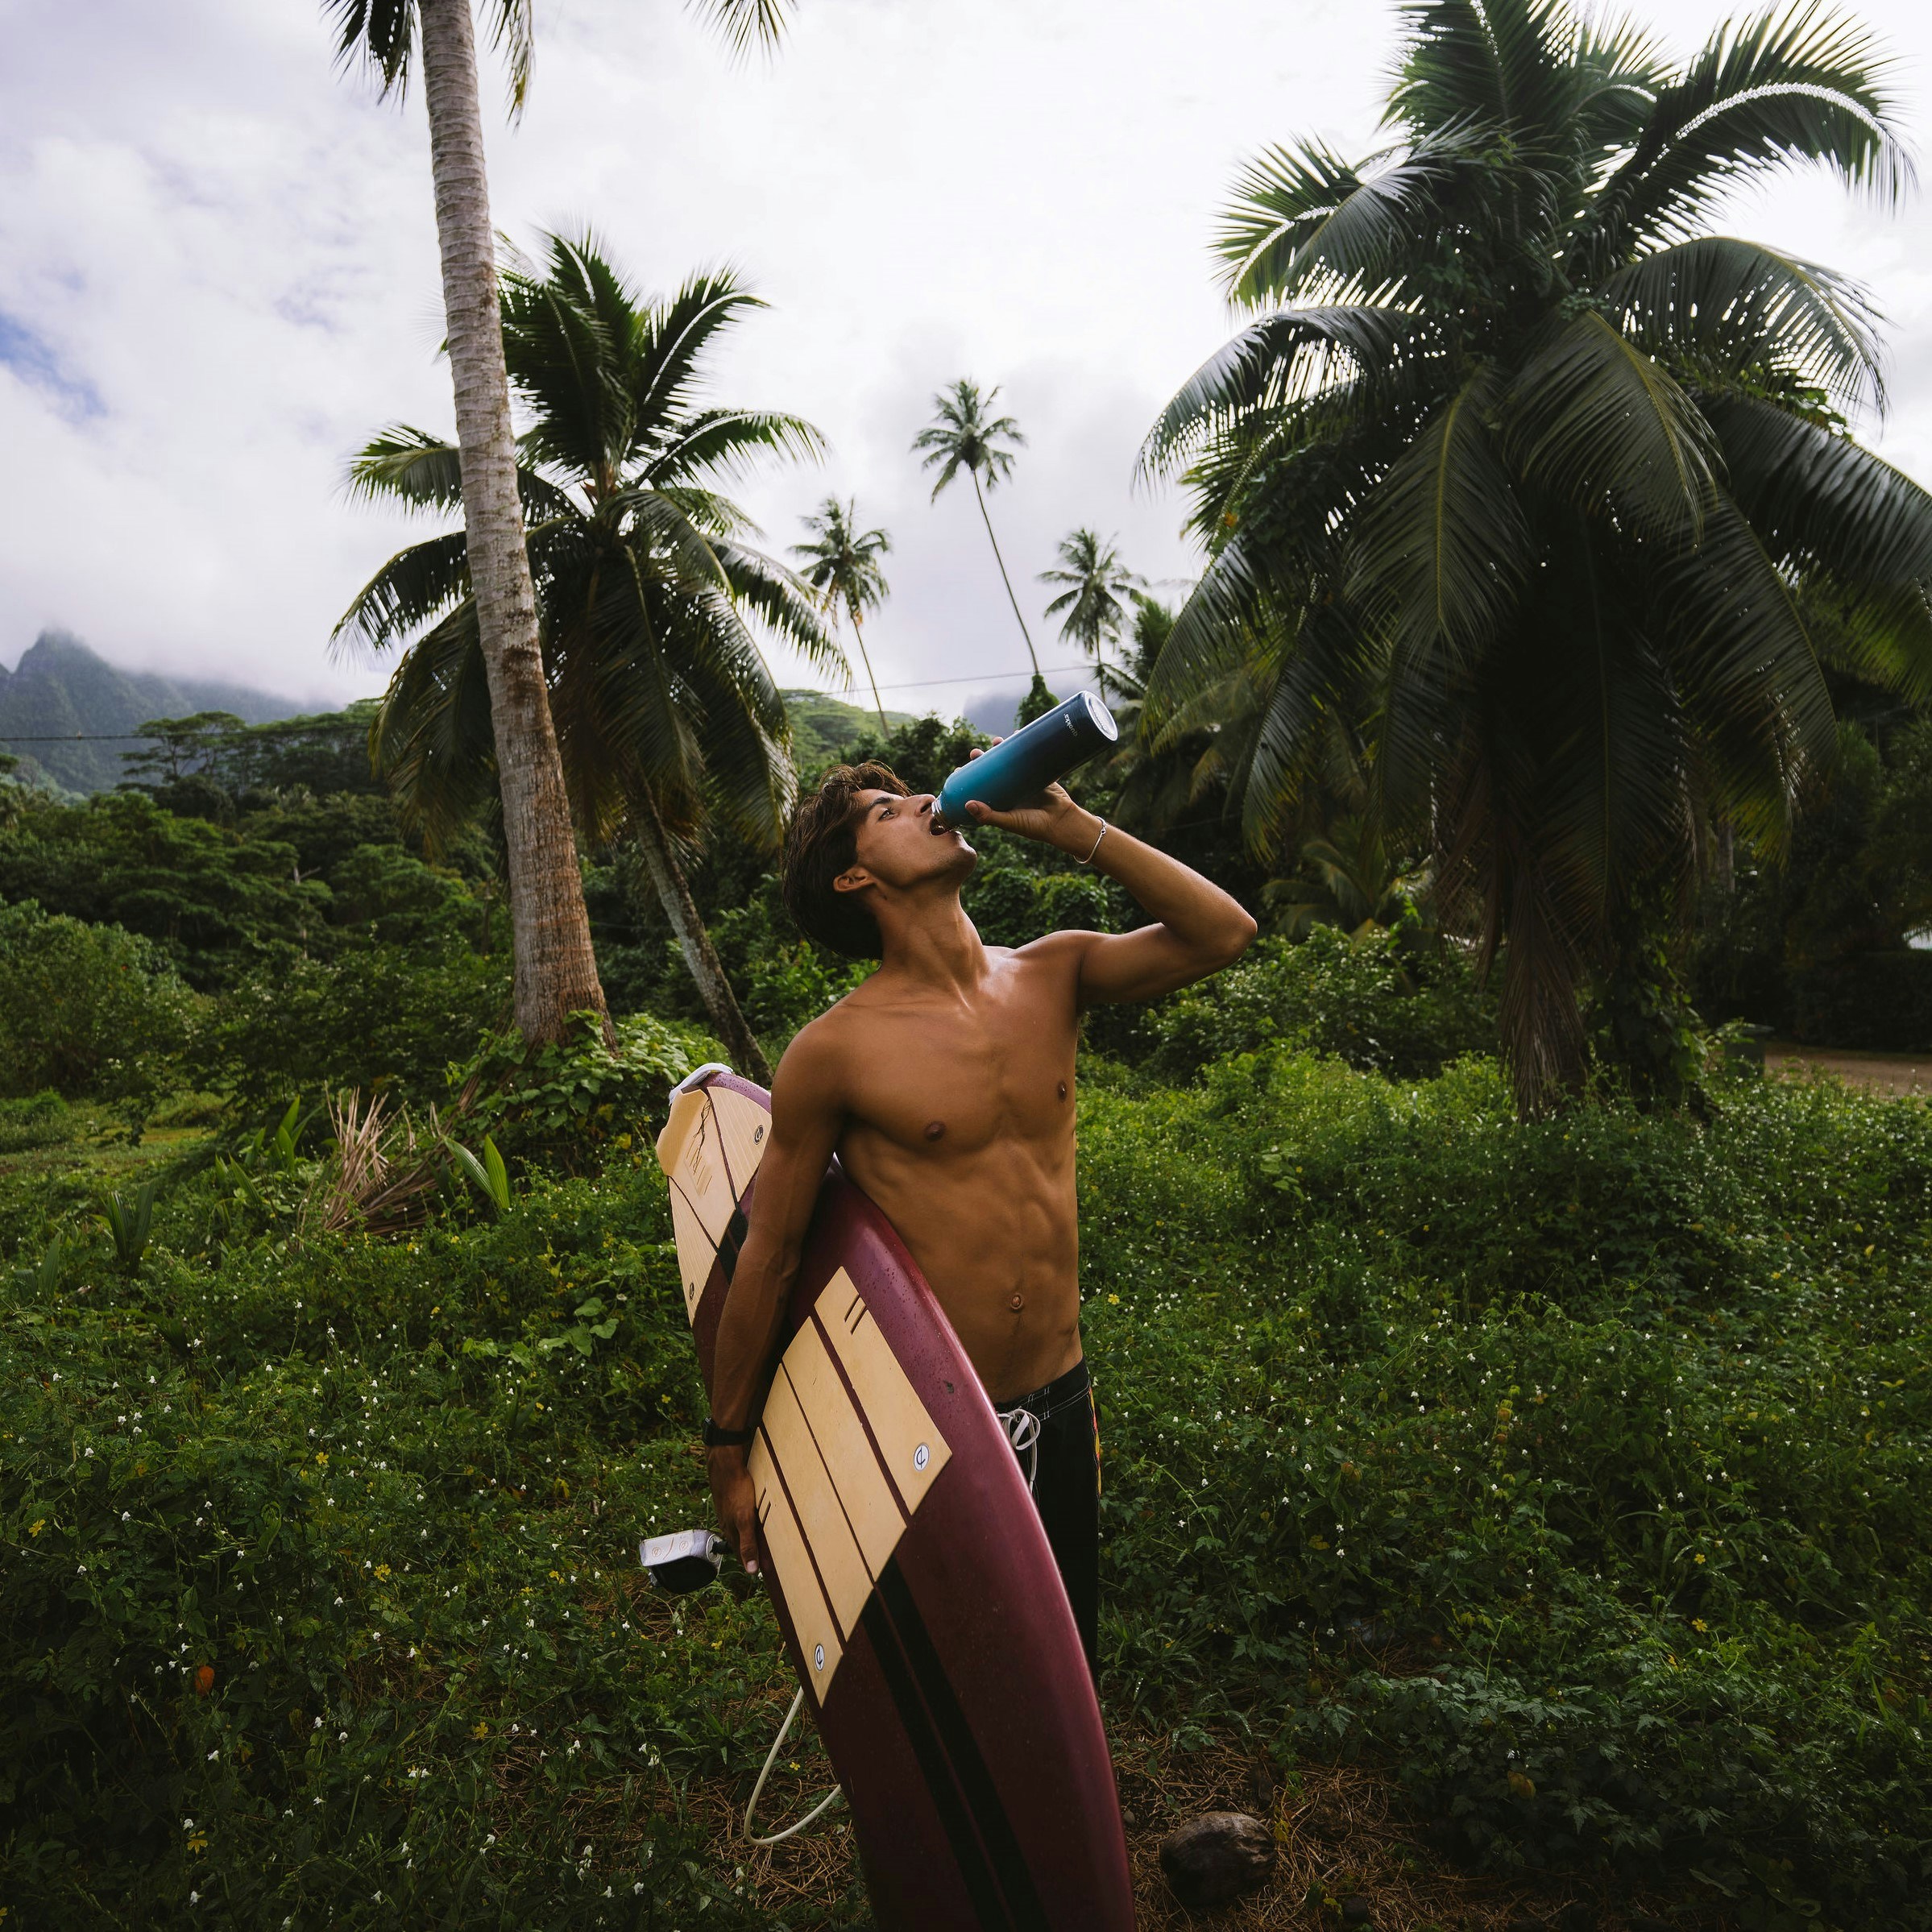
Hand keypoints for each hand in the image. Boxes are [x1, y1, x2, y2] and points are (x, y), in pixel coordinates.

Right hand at [707, 1445, 761, 1576]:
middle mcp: (729, 1522)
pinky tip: (755, 1514)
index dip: (754, 1562)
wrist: (725, 1465)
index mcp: (732, 1531)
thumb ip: (748, 1544)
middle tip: (768, 1557)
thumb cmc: (737, 1491)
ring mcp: (730, 1509)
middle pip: (743, 1541)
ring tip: (764, 1539)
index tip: (766, 1570)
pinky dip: (752, 1519)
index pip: (743, 1553)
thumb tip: (752, 1570)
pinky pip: (744, 1513)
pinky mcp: (733, 1498)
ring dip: (753, 1534)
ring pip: (742, 1527)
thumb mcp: (745, 1520)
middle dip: (754, 1550)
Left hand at [961, 741, 1098, 853]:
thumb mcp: (1010, 822)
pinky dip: (1022, 745)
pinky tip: (1016, 733)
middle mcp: (1010, 790)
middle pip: (993, 771)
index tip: (958, 770)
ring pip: (1009, 761)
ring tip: (996, 741)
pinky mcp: (1038, 772)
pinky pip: (1028, 756)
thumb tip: (967, 804)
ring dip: (1001, 749)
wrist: (1063, 822)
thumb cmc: (1034, 827)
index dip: (969, 778)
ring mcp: (1024, 780)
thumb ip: (989, 815)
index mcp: (1000, 802)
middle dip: (983, 760)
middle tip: (975, 753)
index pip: (980, 788)